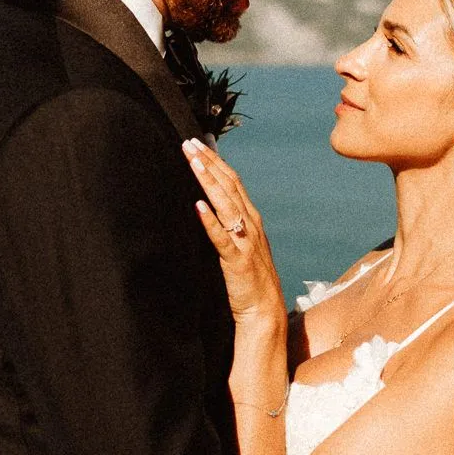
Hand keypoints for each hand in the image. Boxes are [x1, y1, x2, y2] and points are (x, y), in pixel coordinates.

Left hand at [185, 138, 284, 327]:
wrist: (264, 311)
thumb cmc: (249, 281)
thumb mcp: (241, 246)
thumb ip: (229, 226)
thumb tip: (209, 206)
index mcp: (251, 219)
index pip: (232, 181)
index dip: (215, 161)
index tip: (198, 144)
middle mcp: (250, 225)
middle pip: (228, 185)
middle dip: (209, 162)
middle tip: (189, 143)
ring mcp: (245, 241)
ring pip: (226, 204)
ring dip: (208, 181)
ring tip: (194, 163)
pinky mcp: (236, 261)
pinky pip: (222, 238)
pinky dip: (210, 221)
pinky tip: (199, 207)